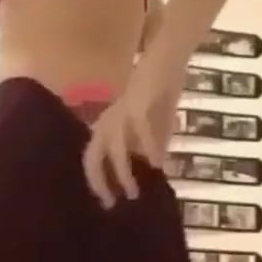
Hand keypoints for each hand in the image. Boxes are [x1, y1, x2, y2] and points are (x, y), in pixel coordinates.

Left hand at [82, 61, 182, 208]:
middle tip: (109, 204)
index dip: (97, 180)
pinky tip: (156, 164)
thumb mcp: (158, 122)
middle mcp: (110, 119)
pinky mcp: (138, 101)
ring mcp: (122, 111)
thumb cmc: (160, 89)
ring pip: (114, 146)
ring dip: (121, 171)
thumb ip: (154, 143)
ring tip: (133, 193)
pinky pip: (140, 129)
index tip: (108, 202)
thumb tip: (157, 167)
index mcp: (110, 124)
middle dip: (98, 181)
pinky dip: (147, 148)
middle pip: (93, 155)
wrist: (168, 56)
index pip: (94, 157)